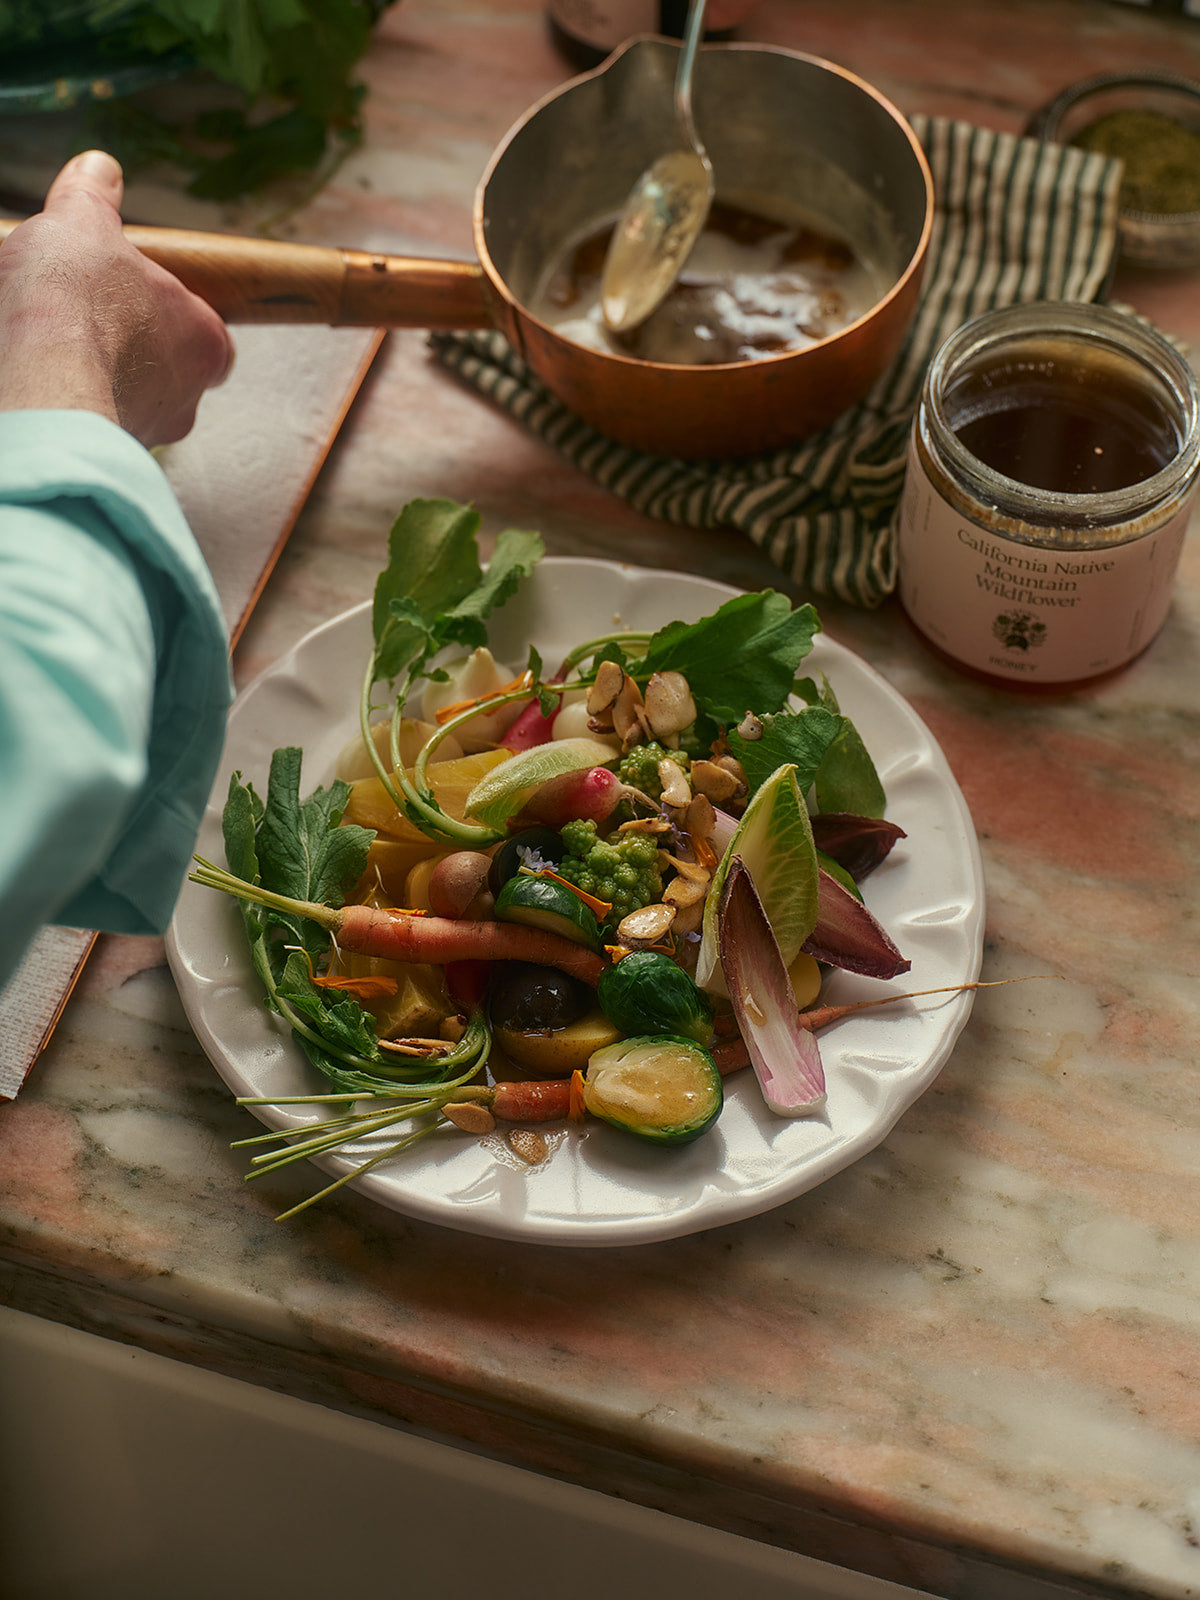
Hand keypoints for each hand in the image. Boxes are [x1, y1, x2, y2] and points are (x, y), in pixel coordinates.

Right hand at [0, 150, 234, 447]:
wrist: (37, 376)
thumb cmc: (74, 300)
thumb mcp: (82, 222)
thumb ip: (93, 195)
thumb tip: (100, 168)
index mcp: (206, 342)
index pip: (208, 335)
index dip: (173, 314)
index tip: (136, 300)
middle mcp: (187, 399)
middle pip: (167, 370)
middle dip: (131, 347)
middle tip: (89, 321)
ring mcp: (147, 432)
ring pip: (130, 400)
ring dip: (99, 375)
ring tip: (55, 346)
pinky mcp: (106, 453)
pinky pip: (95, 423)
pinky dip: (72, 399)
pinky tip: (41, 375)